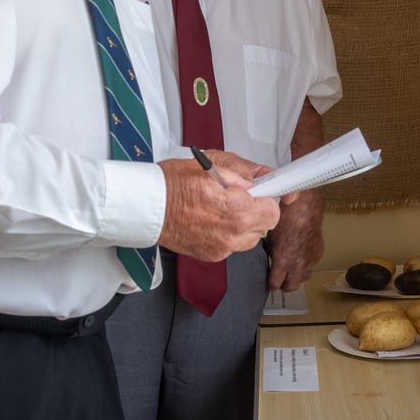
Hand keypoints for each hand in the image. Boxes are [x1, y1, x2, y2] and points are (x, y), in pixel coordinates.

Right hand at [157, 156, 279, 261]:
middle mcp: (232, 234)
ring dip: (244, 223)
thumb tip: (257, 176)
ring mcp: (222, 248)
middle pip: (264, 226)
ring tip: (222, 207)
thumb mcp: (209, 164)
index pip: (273, 210)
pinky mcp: (212, 255)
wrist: (146, 208)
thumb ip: (240, 171)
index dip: (269, 198)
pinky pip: (232, 244)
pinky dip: (228, 233)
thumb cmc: (171, 185)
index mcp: (236, 209)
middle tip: (238, 196)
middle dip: (256, 210)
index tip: (266, 193)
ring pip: (249, 238)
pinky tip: (211, 218)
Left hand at [266, 188, 324, 290]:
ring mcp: (310, 260)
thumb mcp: (271, 238)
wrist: (303, 208)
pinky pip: (311, 265)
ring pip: (303, 278)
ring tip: (291, 271)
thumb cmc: (285, 218)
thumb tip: (271, 259)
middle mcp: (297, 265)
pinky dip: (306, 264)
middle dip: (284, 285)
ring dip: (297, 276)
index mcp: (283, 261)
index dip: (271, 284)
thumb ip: (272, 253)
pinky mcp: (318, 254)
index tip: (270, 284)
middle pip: (291, 287)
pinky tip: (301, 256)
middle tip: (280, 281)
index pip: (275, 283)